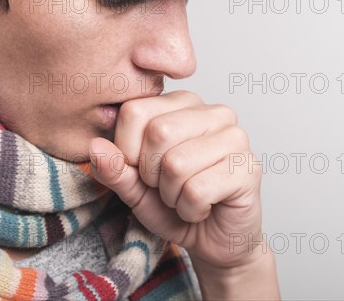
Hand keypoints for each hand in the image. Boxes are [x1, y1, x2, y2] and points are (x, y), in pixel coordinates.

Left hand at [88, 90, 265, 269]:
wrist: (214, 239)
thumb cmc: (173, 205)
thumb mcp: (133, 187)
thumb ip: (114, 167)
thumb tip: (95, 147)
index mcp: (180, 103)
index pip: (134, 110)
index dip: (127, 151)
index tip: (141, 170)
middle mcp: (211, 111)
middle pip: (157, 132)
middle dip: (151, 174)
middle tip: (166, 186)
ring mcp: (234, 136)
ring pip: (177, 163)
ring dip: (172, 195)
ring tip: (185, 196)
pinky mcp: (248, 167)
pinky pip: (197, 190)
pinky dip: (190, 210)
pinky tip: (204, 207)